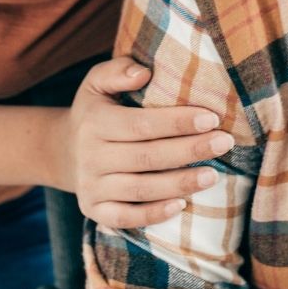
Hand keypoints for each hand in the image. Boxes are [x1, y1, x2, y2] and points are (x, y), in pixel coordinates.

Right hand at [58, 56, 233, 227]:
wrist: (63, 150)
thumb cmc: (96, 109)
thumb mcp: (97, 81)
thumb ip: (119, 70)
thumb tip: (145, 72)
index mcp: (95, 122)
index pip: (141, 124)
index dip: (177, 122)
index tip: (212, 118)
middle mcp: (91, 156)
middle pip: (147, 157)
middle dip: (190, 150)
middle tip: (224, 143)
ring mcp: (91, 187)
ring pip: (140, 189)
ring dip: (179, 184)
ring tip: (213, 176)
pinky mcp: (94, 211)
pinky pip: (125, 218)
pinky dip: (153, 215)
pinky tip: (181, 206)